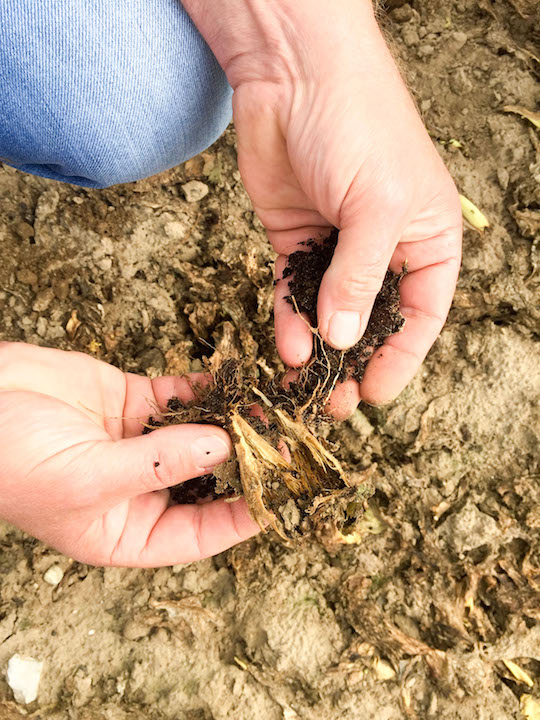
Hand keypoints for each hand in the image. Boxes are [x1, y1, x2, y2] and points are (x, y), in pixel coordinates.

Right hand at [0, 343, 258, 565]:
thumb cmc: (9, 462)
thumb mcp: (87, 478)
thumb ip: (158, 464)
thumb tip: (222, 448)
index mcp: (125, 530)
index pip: (197, 535)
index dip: (240, 520)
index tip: (279, 501)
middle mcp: (138, 489)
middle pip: (206, 482)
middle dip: (244, 465)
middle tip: (284, 448)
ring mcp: (138, 442)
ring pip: (199, 434)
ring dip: (232, 423)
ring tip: (268, 412)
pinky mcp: (131, 401)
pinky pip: (179, 396)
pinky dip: (206, 389)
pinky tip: (235, 382)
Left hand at [184, 0, 461, 415]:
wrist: (294, 73)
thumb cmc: (359, 126)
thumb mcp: (376, 206)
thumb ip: (359, 277)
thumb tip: (343, 341)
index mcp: (428, 239)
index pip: (422, 316)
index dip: (400, 359)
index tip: (375, 395)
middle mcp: (384, 248)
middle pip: (372, 321)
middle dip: (354, 364)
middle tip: (332, 406)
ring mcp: (338, 245)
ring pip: (329, 312)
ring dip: (318, 351)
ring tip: (303, 389)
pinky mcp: (296, 238)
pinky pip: (293, 290)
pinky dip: (289, 319)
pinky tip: (287, 348)